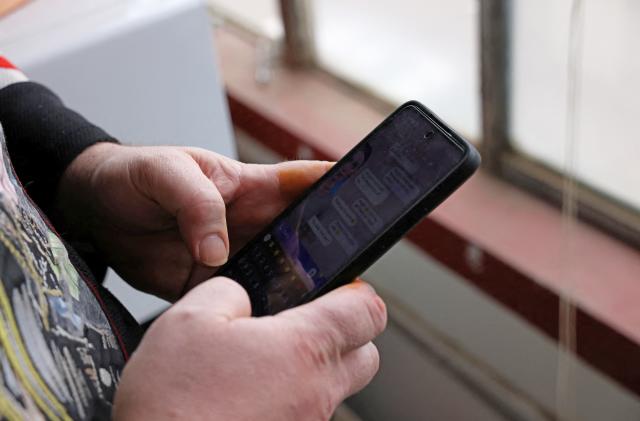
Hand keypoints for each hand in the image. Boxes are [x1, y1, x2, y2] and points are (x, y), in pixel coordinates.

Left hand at [58, 143, 331, 300]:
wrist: (93, 213)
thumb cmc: (132, 176)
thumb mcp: (164, 173)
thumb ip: (196, 203)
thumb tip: (218, 250)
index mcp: (248, 185)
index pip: (306, 181)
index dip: (343, 184)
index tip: (375, 193)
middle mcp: (249, 221)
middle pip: (304, 235)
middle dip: (331, 248)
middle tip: (352, 267)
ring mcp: (233, 253)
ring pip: (280, 271)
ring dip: (298, 285)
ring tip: (318, 301)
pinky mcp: (211, 281)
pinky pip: (244, 298)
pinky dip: (260, 310)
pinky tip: (271, 322)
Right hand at [113, 277, 386, 420]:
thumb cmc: (173, 403)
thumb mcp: (189, 320)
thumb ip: (228, 292)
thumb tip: (241, 297)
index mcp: (303, 349)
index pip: (368, 311)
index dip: (356, 292)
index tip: (338, 289)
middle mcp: (316, 392)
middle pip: (364, 355)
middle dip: (344, 335)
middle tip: (301, 325)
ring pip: (333, 389)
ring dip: (309, 371)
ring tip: (259, 363)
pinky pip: (304, 415)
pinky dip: (287, 401)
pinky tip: (246, 396)